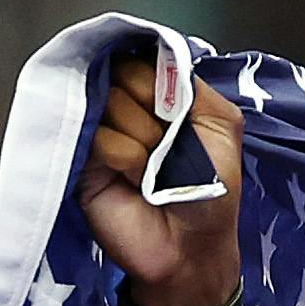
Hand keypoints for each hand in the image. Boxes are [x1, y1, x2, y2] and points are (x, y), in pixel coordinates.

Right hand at [78, 45, 244, 305]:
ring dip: (144, 140)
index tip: (175, 111)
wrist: (191, 250)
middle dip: (153, 108)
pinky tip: (135, 182)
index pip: (143, 55)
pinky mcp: (84, 159)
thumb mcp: (220, 125)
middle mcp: (125, 104)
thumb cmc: (210, 193)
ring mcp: (101, 129)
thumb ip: (191, 84)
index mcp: (157, 91)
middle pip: (123, 71)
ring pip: (112, 102)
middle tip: (166, 146)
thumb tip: (156, 57)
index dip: (159, 79)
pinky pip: (100, 137)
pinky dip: (126, 158)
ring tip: (152, 172)